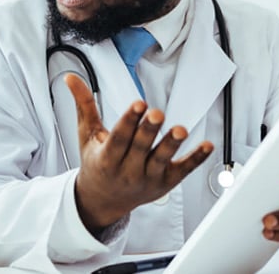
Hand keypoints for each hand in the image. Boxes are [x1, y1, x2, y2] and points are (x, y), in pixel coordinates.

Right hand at [66, 73, 213, 232]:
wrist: (104, 200)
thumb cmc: (96, 163)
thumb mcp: (86, 135)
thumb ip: (84, 105)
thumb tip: (71, 78)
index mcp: (106, 159)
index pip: (118, 138)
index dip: (128, 121)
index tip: (138, 104)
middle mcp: (128, 171)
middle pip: (140, 148)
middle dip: (149, 130)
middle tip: (157, 113)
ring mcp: (149, 178)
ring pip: (161, 160)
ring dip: (171, 145)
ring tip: (180, 130)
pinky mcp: (166, 183)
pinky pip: (183, 170)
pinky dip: (196, 159)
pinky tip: (207, 145)